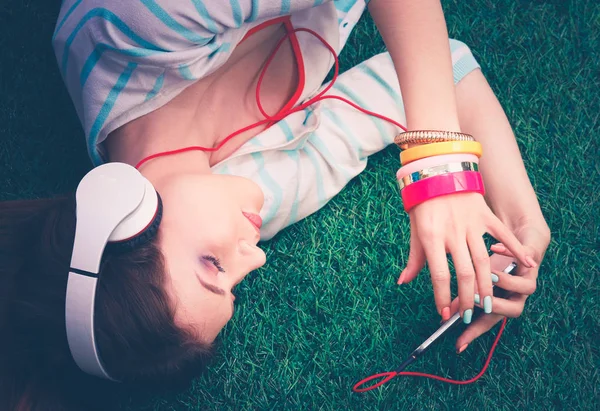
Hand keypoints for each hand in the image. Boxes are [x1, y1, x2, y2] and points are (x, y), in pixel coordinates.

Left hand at [397, 192, 536, 322]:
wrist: (437, 170)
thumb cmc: (423, 204)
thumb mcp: (415, 231)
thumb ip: (414, 258)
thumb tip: (403, 281)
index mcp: (432, 237)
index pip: (439, 275)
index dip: (443, 297)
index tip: (444, 314)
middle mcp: (453, 233)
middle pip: (465, 273)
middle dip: (468, 299)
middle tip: (469, 316)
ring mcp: (471, 224)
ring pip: (483, 261)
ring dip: (487, 286)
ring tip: (488, 304)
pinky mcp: (485, 215)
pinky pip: (503, 235)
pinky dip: (516, 249)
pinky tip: (526, 264)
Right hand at [451, 224, 550, 351]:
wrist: (520, 237)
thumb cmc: (495, 262)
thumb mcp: (476, 278)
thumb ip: (464, 295)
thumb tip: (445, 310)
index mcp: (502, 301)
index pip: (488, 321)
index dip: (475, 332)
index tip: (458, 343)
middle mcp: (516, 293)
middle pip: (513, 311)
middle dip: (495, 307)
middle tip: (476, 300)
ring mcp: (527, 277)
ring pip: (524, 288)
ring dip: (506, 282)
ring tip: (488, 274)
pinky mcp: (532, 257)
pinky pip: (525, 258)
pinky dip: (509, 253)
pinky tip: (493, 248)